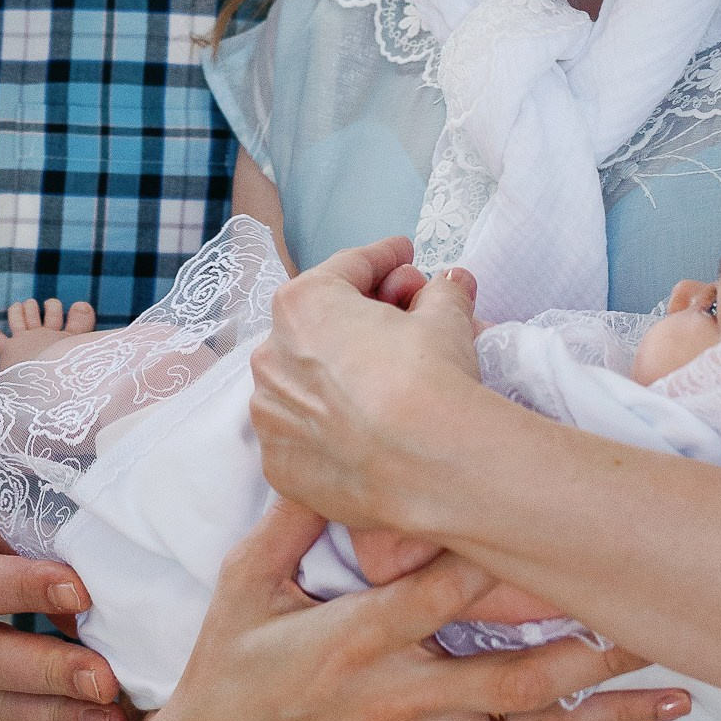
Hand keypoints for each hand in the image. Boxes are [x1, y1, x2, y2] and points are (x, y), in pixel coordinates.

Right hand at [136, 500, 687, 720]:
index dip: (507, 558)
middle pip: (517, 670)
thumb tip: (323, 455)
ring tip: (680, 693)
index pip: (446, 590)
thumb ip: (289, 522)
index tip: (567, 527)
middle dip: (596, 647)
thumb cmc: (226, 669)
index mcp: (358, 636)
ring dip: (611, 711)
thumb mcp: (242, 585)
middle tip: (662, 620)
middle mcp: (403, 692)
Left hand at [250, 251, 482, 534]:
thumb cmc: (428, 376)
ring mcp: (270, 413)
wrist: (425, 464)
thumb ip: (441, 293)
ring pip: (306, 381)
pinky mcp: (279, 464)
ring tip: (383, 381)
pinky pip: (305, 433)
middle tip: (405, 319)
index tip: (404, 255)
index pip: (349, 268)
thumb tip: (450, 284)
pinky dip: (330, 425)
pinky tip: (364, 429)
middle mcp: (271, 355)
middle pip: (322, 325)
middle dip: (362, 317)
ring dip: (339, 373)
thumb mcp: (444, 317)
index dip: (384, 258)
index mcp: (302, 304)